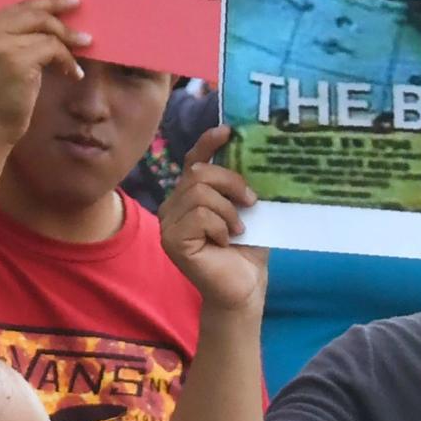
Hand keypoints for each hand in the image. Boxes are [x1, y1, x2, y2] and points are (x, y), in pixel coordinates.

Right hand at [0, 0, 87, 144]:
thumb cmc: (1, 96)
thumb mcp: (7, 58)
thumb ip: (21, 38)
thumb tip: (58, 24)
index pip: (20, 7)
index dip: (46, 2)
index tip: (68, 1)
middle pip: (33, 12)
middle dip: (60, 9)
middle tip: (81, 7)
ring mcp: (1, 45)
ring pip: (47, 31)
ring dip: (69, 41)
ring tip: (85, 47)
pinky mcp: (17, 60)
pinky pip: (53, 49)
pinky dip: (68, 59)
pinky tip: (74, 73)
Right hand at [160, 125, 266, 313]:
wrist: (245, 288)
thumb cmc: (247, 250)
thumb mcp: (246, 210)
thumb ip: (239, 185)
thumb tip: (252, 153)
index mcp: (190, 195)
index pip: (194, 161)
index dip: (208, 143)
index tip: (228, 132)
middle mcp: (173, 206)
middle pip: (197, 173)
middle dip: (230, 182)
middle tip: (251, 202)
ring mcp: (168, 223)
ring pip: (199, 193)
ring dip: (227, 210)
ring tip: (238, 229)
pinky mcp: (172, 240)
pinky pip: (199, 215)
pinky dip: (220, 225)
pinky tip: (224, 241)